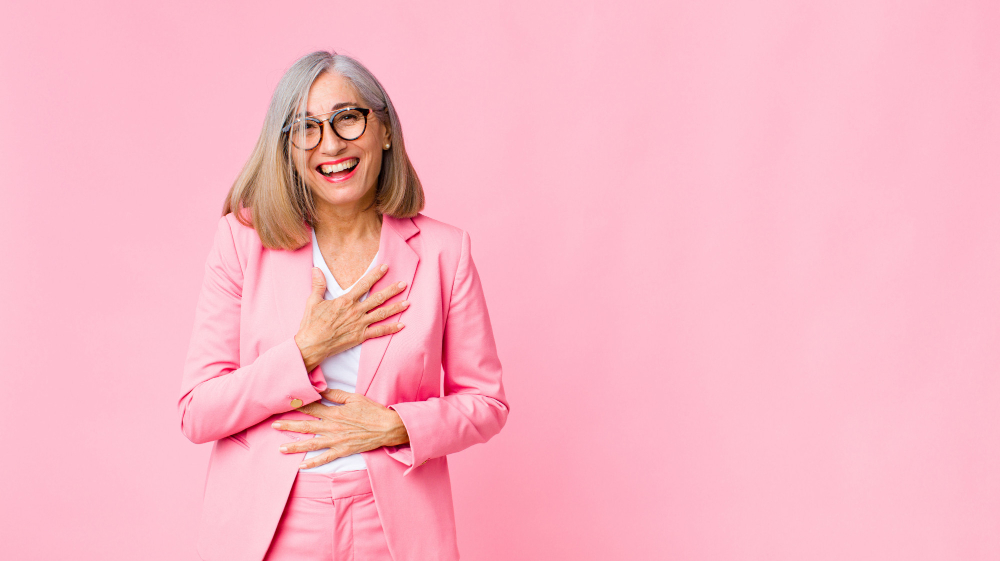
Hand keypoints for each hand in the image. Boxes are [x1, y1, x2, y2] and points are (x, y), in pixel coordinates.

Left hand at [272, 388, 409, 468]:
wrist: (387, 427)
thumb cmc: (372, 411)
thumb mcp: (354, 398)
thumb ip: (335, 394)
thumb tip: (320, 390)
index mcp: (334, 412)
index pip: (311, 408)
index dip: (297, 406)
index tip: (284, 404)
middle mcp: (332, 427)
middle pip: (306, 426)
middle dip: (288, 426)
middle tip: (273, 426)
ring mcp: (336, 440)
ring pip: (311, 444)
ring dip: (295, 446)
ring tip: (281, 448)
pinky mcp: (343, 450)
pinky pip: (325, 458)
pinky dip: (313, 462)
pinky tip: (301, 465)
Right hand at [294, 264, 408, 371]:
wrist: (311, 345)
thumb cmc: (311, 324)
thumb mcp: (313, 302)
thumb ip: (318, 285)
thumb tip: (316, 269)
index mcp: (345, 301)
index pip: (363, 285)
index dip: (375, 275)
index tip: (385, 267)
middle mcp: (355, 312)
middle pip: (378, 298)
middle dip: (392, 290)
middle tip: (404, 283)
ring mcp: (359, 325)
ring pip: (381, 314)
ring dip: (396, 308)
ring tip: (408, 302)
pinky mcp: (360, 337)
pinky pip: (378, 332)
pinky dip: (390, 329)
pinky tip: (401, 325)